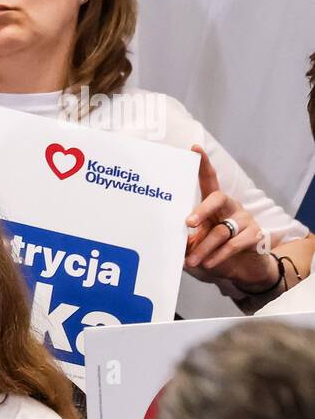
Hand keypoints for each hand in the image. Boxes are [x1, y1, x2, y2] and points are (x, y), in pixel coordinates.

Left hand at [184, 145, 276, 289]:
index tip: (194, 149)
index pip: (210, 180)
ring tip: (191, 261)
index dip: (203, 164)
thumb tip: (164, 238)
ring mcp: (244, 219)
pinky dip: (218, 255)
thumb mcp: (195, 243)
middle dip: (201, 210)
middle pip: (217, 198)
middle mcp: (230, 206)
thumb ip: (184, 238)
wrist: (242, 269)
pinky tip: (209, 263)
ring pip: (221, 230)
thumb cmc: (212, 250)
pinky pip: (234, 244)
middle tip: (188, 224)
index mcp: (214, 204)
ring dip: (204, 248)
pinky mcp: (255, 234)